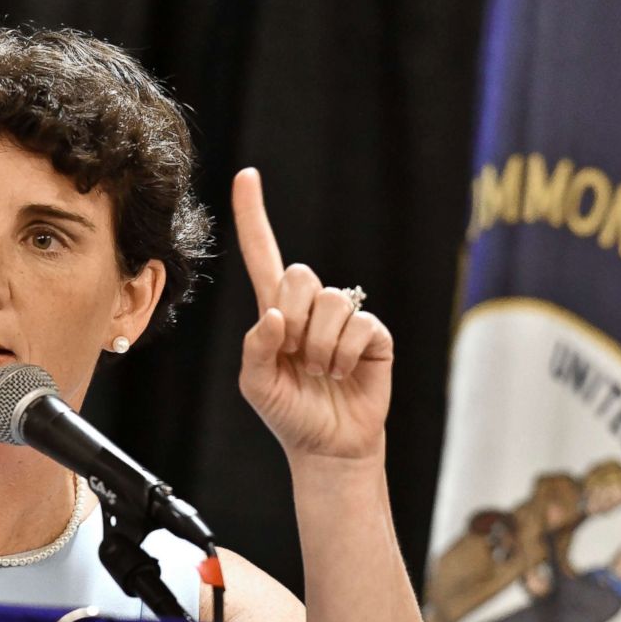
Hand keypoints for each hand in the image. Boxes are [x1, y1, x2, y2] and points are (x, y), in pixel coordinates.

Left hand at [232, 168, 393, 461]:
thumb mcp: (257, 383)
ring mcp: (344, 317)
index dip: (253, 216)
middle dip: (293, 319)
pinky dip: (345, 354)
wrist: (328, 446)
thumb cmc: (288, 412)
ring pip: (330, 302)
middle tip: (297, 354)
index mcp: (275, 311)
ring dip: (320, 346)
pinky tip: (343, 371)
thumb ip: (256, 348)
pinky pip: (359, 324)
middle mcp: (310, 306)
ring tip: (322, 370)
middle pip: (298, 274)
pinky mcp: (374, 333)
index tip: (246, 175)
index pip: (262, 254)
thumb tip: (276, 316)